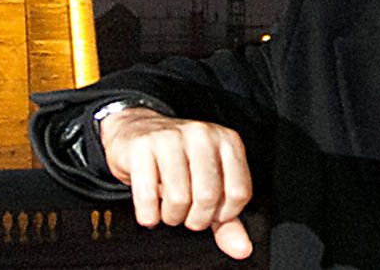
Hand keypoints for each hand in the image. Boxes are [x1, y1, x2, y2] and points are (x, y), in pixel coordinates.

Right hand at [99, 107, 252, 259]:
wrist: (138, 131)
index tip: (212, 212)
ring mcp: (170, 137)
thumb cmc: (179, 162)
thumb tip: (241, 248)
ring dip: (171, 217)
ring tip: (168, 209)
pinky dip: (149, 214)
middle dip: (196, 219)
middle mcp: (201, 135)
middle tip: (187, 215)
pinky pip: (147, 195)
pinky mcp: (142, 146)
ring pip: (178, 197)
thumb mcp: (209, 186)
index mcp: (226, 141)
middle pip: (208, 196)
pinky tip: (150, 209)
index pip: (239, 192)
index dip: (224, 214)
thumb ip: (227, 220)